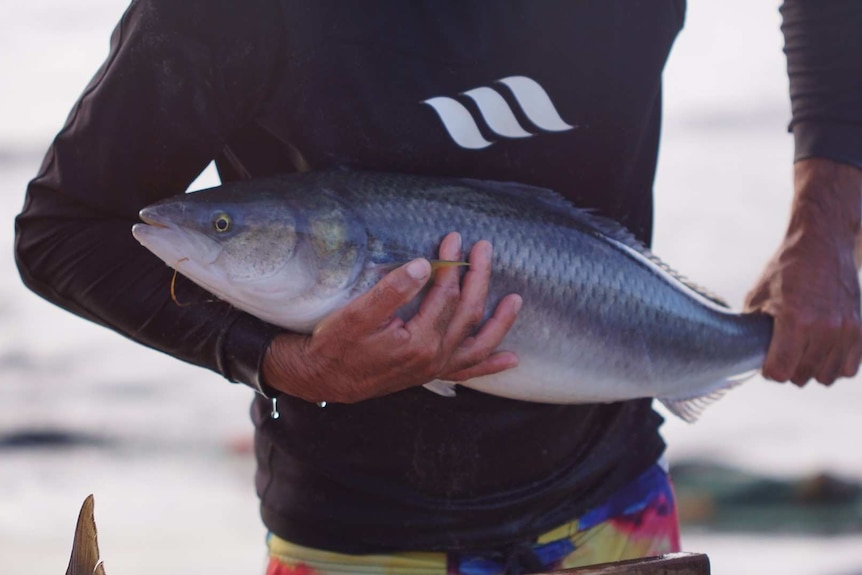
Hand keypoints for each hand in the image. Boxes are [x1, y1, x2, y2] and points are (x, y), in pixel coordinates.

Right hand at [262, 232, 521, 402]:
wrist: (322, 377)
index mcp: (419, 341)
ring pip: (477, 344)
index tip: (453, 238)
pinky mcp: (429, 374)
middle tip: (483, 248)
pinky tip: (510, 359)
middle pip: (467, 313)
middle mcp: (434, 357)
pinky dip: (490, 365)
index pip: (445, 295)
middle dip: (478, 278)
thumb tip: (421, 266)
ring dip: (499, 322)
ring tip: (516, 300)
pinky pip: (467, 372)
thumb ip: (391, 290)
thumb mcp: (356, 314)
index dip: (451, 264)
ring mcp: (434, 368)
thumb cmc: (336, 344)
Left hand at [745, 158, 861, 385]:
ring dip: (811, 370)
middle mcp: (824, 327)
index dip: (769, 371)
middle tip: (782, 352)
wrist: (823, 244)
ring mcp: (845, 329)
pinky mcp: (859, 329)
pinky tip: (821, 352)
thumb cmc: (786, 269)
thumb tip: (747, 354)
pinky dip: (834, 366)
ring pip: (826, 376)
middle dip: (788, 370)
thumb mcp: (758, 295)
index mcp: (795, 319)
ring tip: (801, 352)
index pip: (780, 372)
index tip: (767, 359)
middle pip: (802, 376)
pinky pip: (848, 368)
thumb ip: (753, 328)